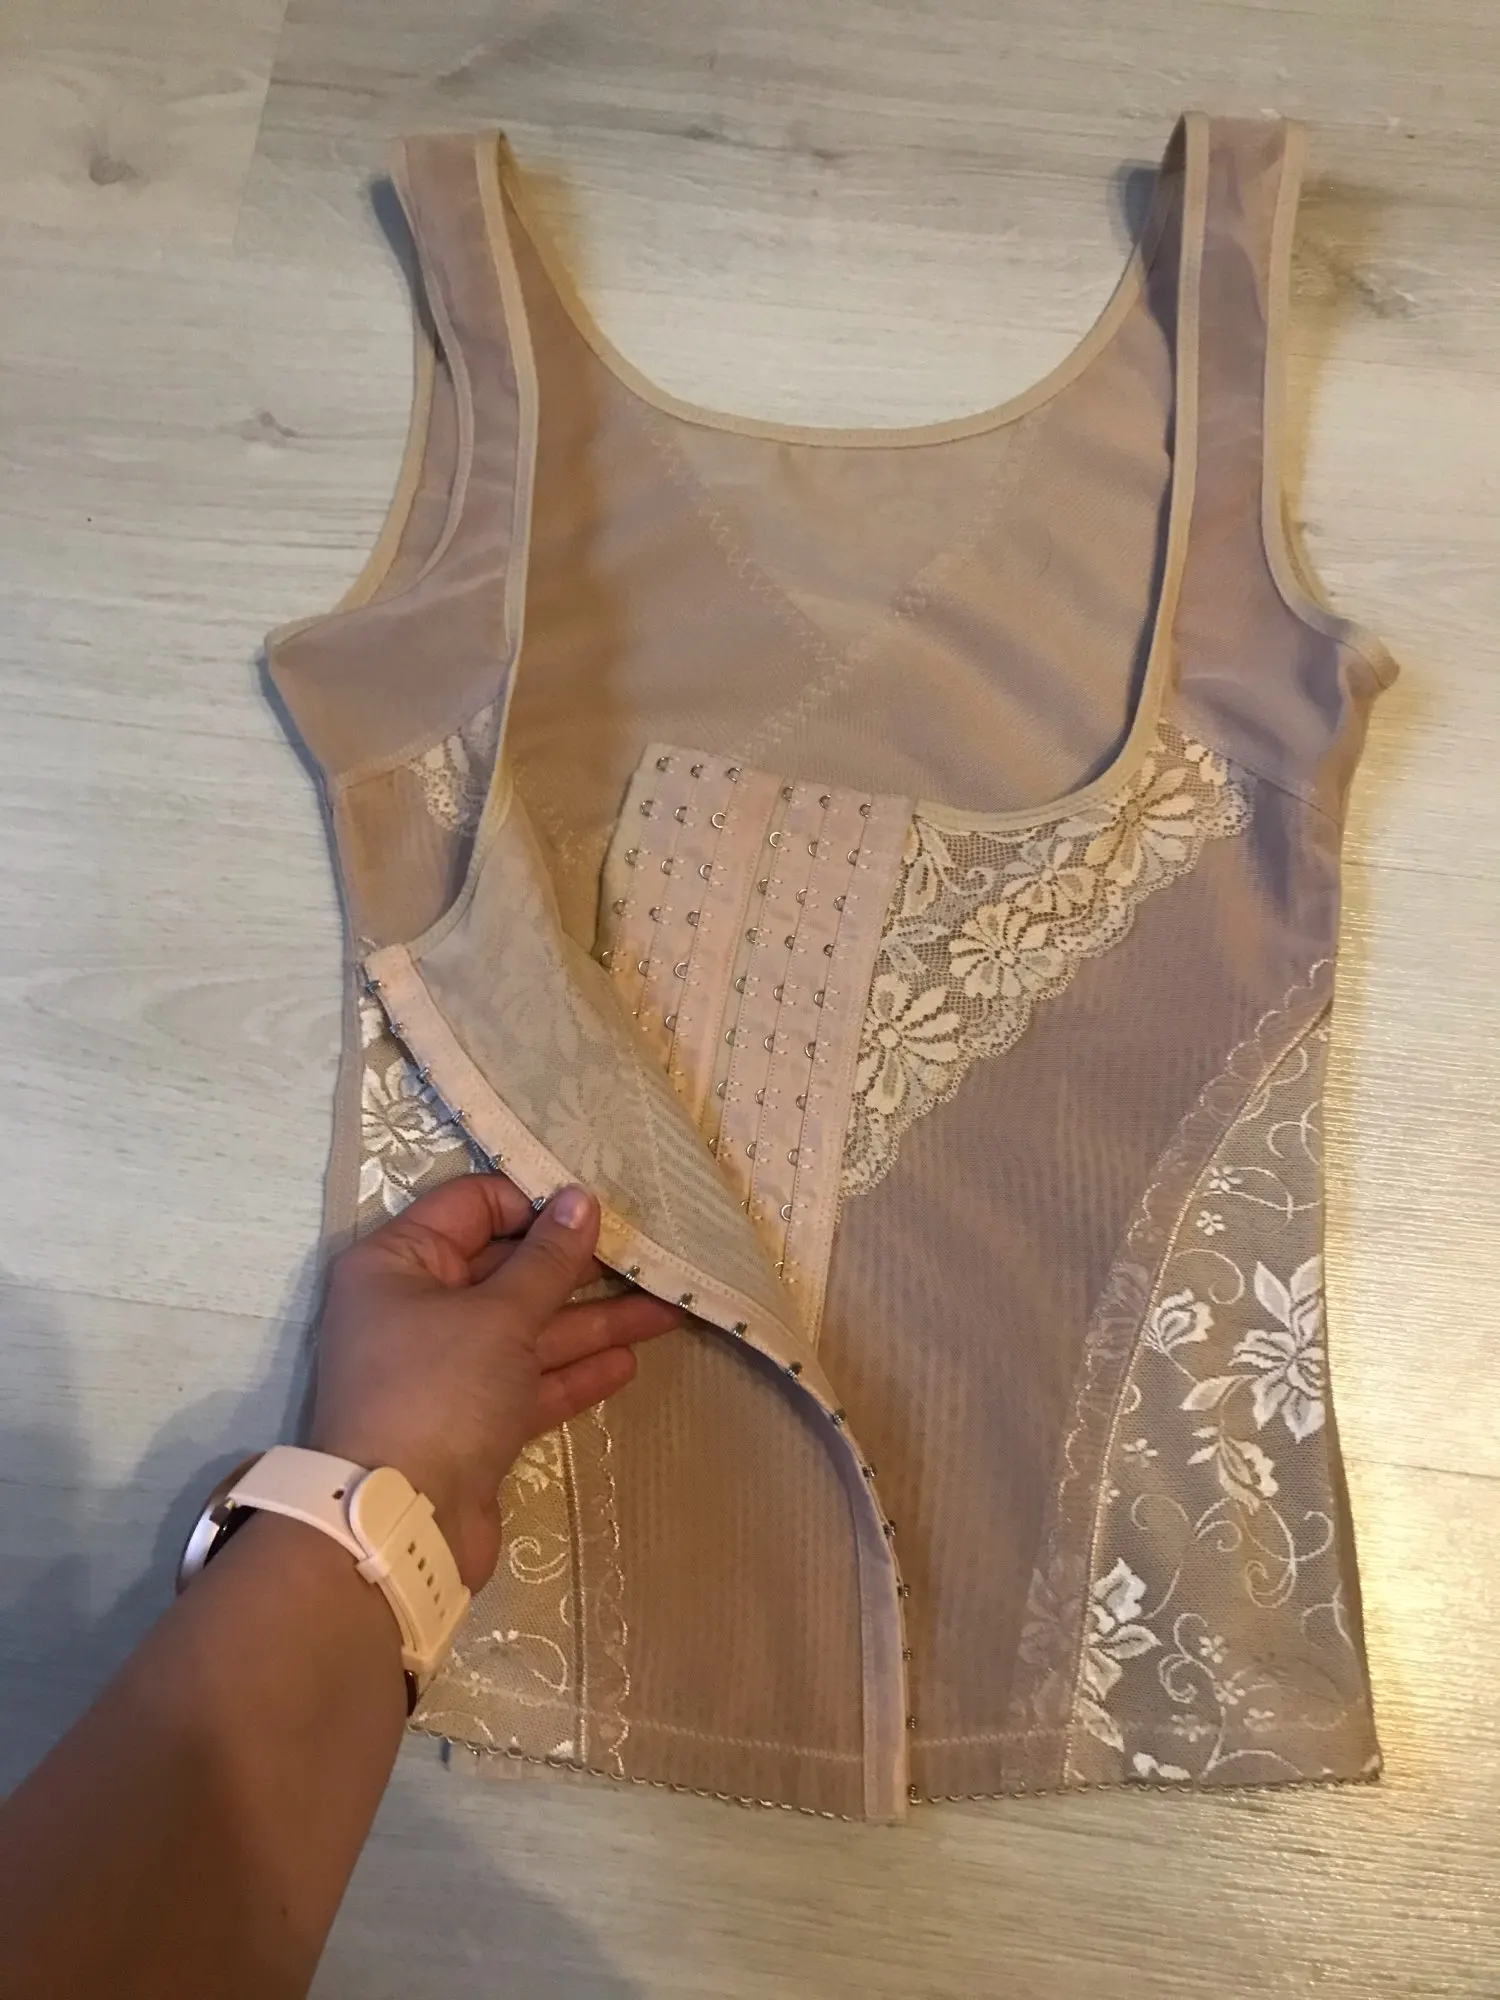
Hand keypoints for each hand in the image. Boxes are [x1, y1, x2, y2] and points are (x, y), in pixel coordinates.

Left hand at [308, 1175, 679, 1587]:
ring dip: (593, 1320)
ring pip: (528, 1330)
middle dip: (577, 1265)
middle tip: (646, 1253)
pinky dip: (574, 1372)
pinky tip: (628, 1360)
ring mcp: (445, 1369)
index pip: (472, 1206)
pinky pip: (529, 1382)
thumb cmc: (437, 1392)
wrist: (402, 1524)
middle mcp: (416, 1309)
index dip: (533, 1201)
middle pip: (506, 1270)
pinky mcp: (473, 1422)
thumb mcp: (498, 1315)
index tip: (595, 1205)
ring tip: (667, 1308)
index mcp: (397, 1264)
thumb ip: (547, 1259)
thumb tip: (579, 1199)